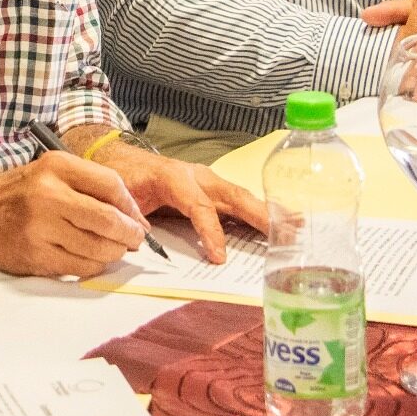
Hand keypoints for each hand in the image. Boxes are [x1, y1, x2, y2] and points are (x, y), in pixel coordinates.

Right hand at [0, 151, 149, 279]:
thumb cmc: (19, 195)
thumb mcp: (50, 173)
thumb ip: (89, 186)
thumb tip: (133, 217)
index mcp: (55, 166)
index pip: (111, 185)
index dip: (132, 207)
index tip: (137, 220)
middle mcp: (48, 194)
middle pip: (109, 219)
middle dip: (130, 235)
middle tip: (136, 240)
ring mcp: (40, 227)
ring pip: (98, 248)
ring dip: (114, 253)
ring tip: (114, 250)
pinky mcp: (36, 254)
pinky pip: (81, 266)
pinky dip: (94, 266)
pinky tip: (90, 259)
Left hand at [89, 137, 270, 264]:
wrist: (120, 157)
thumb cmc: (122, 177)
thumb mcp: (119, 197)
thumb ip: (131, 216)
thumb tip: (142, 240)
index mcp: (173, 178)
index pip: (199, 206)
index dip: (212, 232)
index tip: (220, 258)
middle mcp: (197, 176)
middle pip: (233, 196)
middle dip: (260, 215)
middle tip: (285, 233)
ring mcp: (208, 181)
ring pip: (241, 197)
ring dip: (268, 212)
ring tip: (297, 226)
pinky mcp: (212, 189)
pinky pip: (238, 201)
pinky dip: (260, 212)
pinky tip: (281, 223)